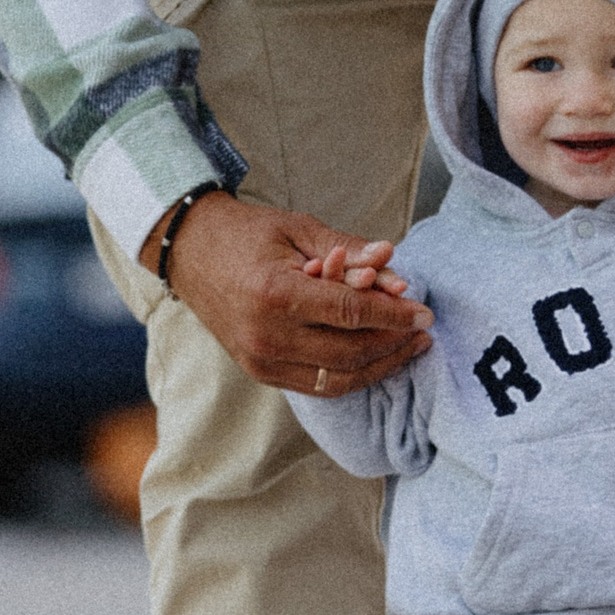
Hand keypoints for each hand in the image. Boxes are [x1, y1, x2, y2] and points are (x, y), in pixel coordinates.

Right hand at [140, 193, 430, 394]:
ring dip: (381, 365)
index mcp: (275, 293)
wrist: (190, 253)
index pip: (349, 312)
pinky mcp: (260, 373)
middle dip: (394, 342)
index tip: (424, 313)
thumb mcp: (298, 228)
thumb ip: (348, 249)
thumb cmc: (247, 234)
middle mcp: (266, 335)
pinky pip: (318, 386)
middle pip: (349, 350)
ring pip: (338, 377)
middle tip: (424, 329)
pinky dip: (353, 375)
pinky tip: (378, 359)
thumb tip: (392, 264)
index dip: (393, 315)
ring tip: (410, 347)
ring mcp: (261, 360)